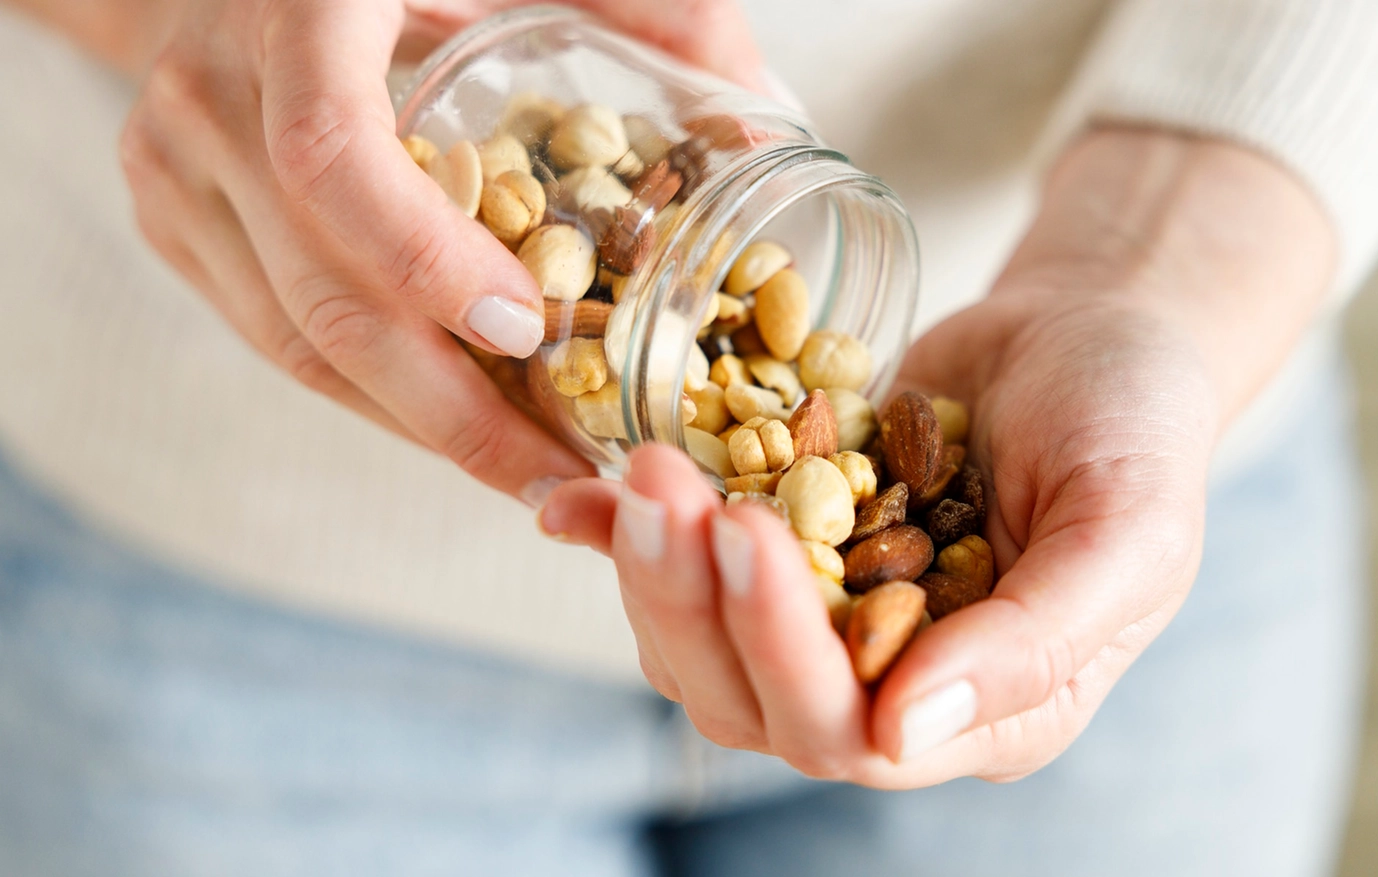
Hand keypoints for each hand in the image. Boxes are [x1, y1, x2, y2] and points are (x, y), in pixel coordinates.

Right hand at [115, 0, 767, 497]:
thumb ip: (650, 11)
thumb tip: (764, 118)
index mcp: (299, 15)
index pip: (331, 158)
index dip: (425, 261)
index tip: (525, 330)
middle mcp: (216, 99)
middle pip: (322, 295)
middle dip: (453, 416)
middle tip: (564, 482)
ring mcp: (176, 169)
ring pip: (295, 342)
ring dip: (419, 427)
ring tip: (530, 478)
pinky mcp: (170, 222)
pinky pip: (275, 337)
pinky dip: (372, 395)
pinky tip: (455, 425)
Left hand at [538, 128, 1335, 786]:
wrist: (1090, 336)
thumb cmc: (1134, 427)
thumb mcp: (1128, 527)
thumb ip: (1036, 642)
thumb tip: (903, 733)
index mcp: (988, 711)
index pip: (855, 732)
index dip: (785, 648)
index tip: (747, 531)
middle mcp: (894, 686)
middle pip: (751, 700)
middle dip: (693, 601)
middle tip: (661, 488)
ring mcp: (827, 620)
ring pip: (700, 647)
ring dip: (653, 568)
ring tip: (640, 467)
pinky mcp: (782, 553)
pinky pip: (684, 572)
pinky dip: (623, 541)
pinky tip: (576, 496)